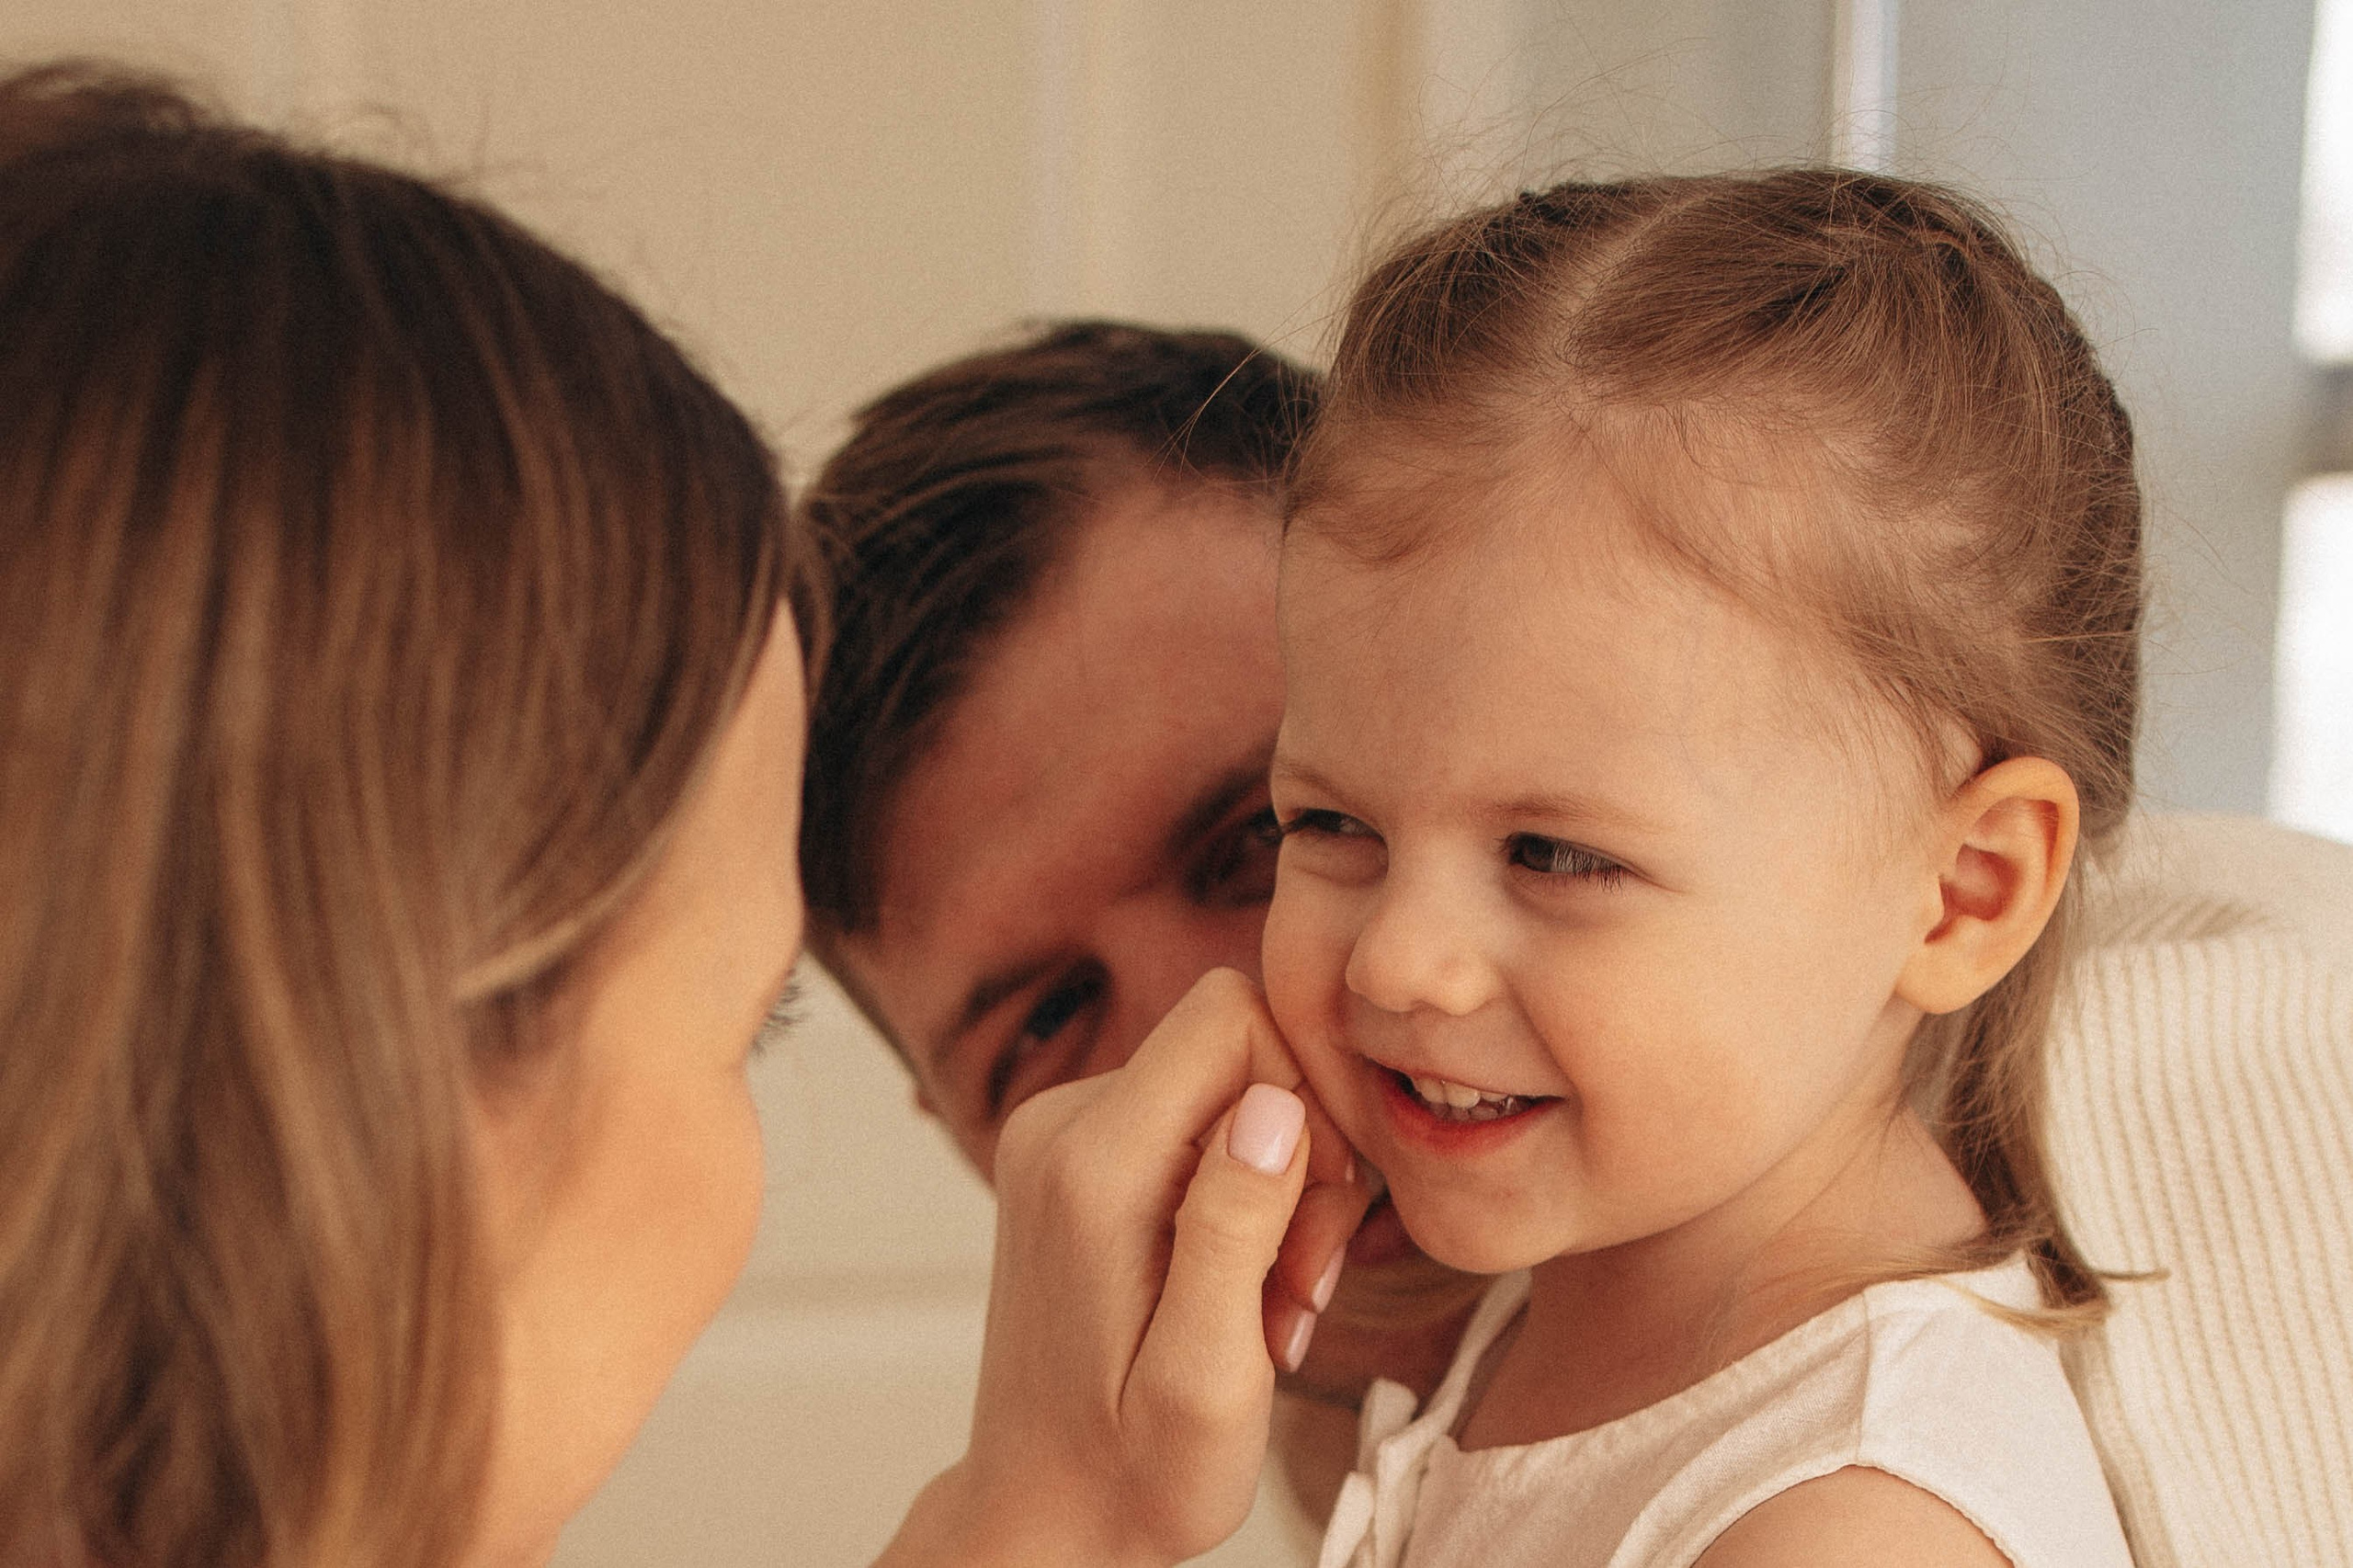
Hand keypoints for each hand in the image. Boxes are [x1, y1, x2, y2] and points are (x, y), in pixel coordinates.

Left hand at [876, 969, 1361, 1567]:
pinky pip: (1197, 1121)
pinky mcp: (1081, 1154)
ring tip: (1267, 1310)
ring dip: (1279, 1195)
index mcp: (1091, 1166)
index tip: (1322, 1211)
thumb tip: (1273, 1105)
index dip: (1307, 1092)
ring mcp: (1065, 1135)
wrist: (1047, 1513)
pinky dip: (1240, 1199)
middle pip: (1238, 1048)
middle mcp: (1061, 1125)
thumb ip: (1233, 1233)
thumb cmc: (1134, 1472)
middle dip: (1302, 1160)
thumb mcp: (1206, 1378)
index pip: (1231, 1013)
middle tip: (1298, 1287)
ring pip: (1229, 1088)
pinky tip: (1237, 1292)